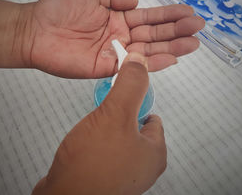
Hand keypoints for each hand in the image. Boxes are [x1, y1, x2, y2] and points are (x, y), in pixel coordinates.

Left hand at [21, 0, 203, 77]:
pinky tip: (171, 58)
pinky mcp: (107, 68)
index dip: (168, 15)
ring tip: (193, 43)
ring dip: (172, 47)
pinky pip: (132, 66)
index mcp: (117, 17)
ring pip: (148, 51)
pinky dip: (152, 64)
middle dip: (176, 31)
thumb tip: (136, 2)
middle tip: (198, 28)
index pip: (148, 17)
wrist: (36, 30)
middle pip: (153, 35)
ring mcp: (115, 53)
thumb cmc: (60, 8)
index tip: (188, 12)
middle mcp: (120, 36)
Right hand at [32, 52, 165, 194]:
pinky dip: (96, 145)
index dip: (136, 101)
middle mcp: (143, 167)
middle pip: (134, 128)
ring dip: (106, 130)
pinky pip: (104, 153)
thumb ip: (130, 86)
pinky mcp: (104, 181)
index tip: (121, 94)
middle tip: (104, 111)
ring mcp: (124, 176)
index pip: (152, 117)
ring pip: (118, 140)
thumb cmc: (92, 164)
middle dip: (118, 116)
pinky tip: (85, 143)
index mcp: (155, 153)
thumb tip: (140, 61)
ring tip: (93, 127)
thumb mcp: (115, 114)